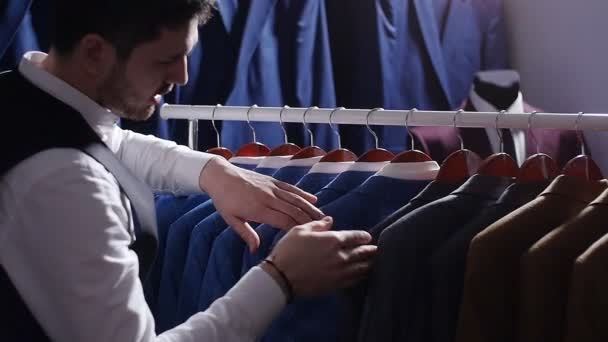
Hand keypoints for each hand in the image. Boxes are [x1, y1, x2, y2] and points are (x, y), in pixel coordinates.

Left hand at [199, 157, 324, 251]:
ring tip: (323, 216)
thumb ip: (246, 234)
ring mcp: (271, 187)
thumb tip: (256, 249)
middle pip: (293, 210)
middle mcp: (268, 198)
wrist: (220, 175)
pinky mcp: (272, 181)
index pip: (283, 221)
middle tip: (324, 228)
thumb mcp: (231, 219)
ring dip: (310, 208)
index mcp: (258, 209)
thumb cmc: (224, 200)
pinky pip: (290, 188)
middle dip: (309, 220)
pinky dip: (302, 194)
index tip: (309, 237)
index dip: (297, 229)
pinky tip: (313, 199)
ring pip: (295, 198)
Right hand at [267, 217, 376, 296]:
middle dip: (371, 250)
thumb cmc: (288, 251)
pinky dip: (361, 276)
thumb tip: (329, 220)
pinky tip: (363, 274)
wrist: (281, 277)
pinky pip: (354, 280)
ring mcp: (339, 272)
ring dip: (369, 263)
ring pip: (361, 267)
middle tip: (377, 249)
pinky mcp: (335, 284)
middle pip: (362, 253)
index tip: (368, 237)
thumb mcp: (300, 230)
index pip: (355, 237)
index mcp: (332, 240)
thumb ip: (318, 225)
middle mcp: (340, 256)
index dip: (363, 236)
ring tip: (375, 261)